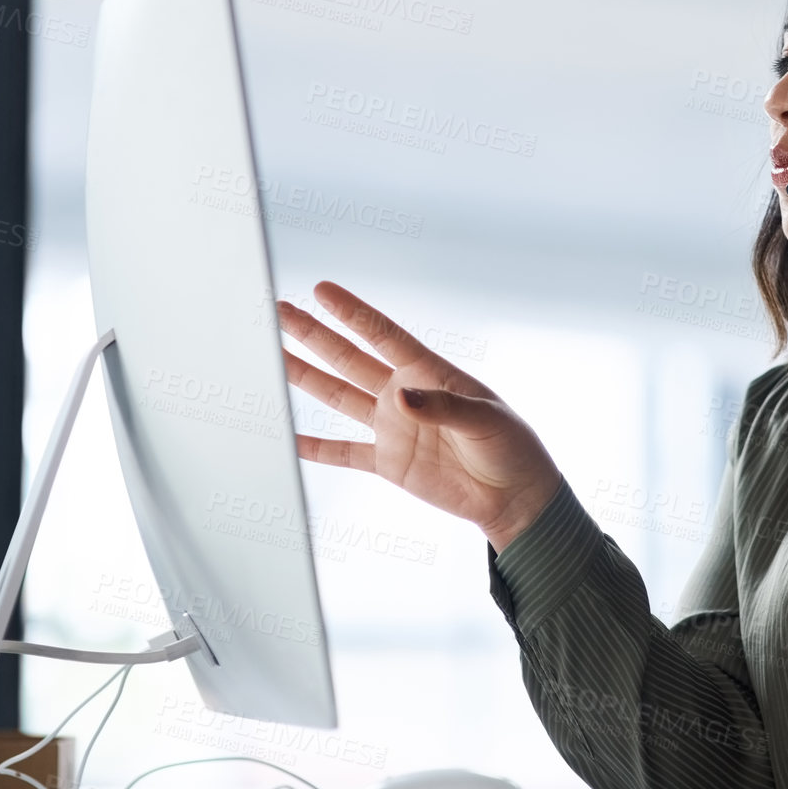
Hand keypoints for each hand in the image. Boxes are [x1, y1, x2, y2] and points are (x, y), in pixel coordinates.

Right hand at [277, 281, 561, 552]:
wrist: (514, 498)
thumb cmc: (511, 448)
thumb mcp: (486, 420)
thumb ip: (442, 407)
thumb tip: (399, 397)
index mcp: (430, 374)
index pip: (384, 336)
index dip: (353, 313)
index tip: (321, 290)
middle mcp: (404, 395)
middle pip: (350, 358)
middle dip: (314, 334)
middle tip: (279, 311)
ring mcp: (392, 428)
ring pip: (338, 396)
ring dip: (305, 376)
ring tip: (273, 354)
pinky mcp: (388, 462)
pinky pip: (344, 452)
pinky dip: (315, 447)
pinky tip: (288, 436)